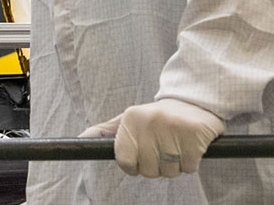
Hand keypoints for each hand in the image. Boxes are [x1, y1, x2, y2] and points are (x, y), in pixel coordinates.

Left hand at [80, 99, 224, 178]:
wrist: (194, 102)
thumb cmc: (157, 119)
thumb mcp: (128, 121)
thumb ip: (103, 132)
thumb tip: (79, 140)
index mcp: (131, 117)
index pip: (125, 161)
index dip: (134, 166)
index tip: (142, 157)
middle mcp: (149, 120)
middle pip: (148, 170)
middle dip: (158, 166)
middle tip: (163, 148)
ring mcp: (173, 125)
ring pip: (170, 171)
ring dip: (175, 166)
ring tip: (177, 146)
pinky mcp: (194, 132)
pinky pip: (189, 167)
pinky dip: (191, 163)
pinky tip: (190, 146)